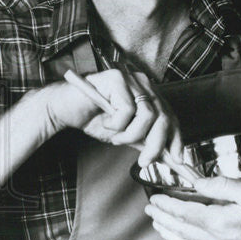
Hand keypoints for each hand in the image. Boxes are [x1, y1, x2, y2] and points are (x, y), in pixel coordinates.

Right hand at [39, 68, 182, 166]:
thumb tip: (166, 155)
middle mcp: (144, 83)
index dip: (176, 138)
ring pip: (147, 115)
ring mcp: (131, 78)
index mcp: (149, 94)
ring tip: (116, 136)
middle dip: (156, 144)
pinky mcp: (116, 78)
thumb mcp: (125, 134)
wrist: (64, 108)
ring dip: (130, 134)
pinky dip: (116, 124)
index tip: (177, 158)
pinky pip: (127, 110)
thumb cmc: (95, 119)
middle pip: (163, 116)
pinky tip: (105, 122)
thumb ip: (145, 139)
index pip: (170, 116)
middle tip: (145, 161)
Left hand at [144, 177, 240, 239]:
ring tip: (158, 223)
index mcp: (220, 222)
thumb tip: (199, 183)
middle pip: (180, 228)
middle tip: (152, 208)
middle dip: (162, 217)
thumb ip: (225, 186)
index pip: (184, 212)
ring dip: (168, 231)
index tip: (156, 198)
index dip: (167, 204)